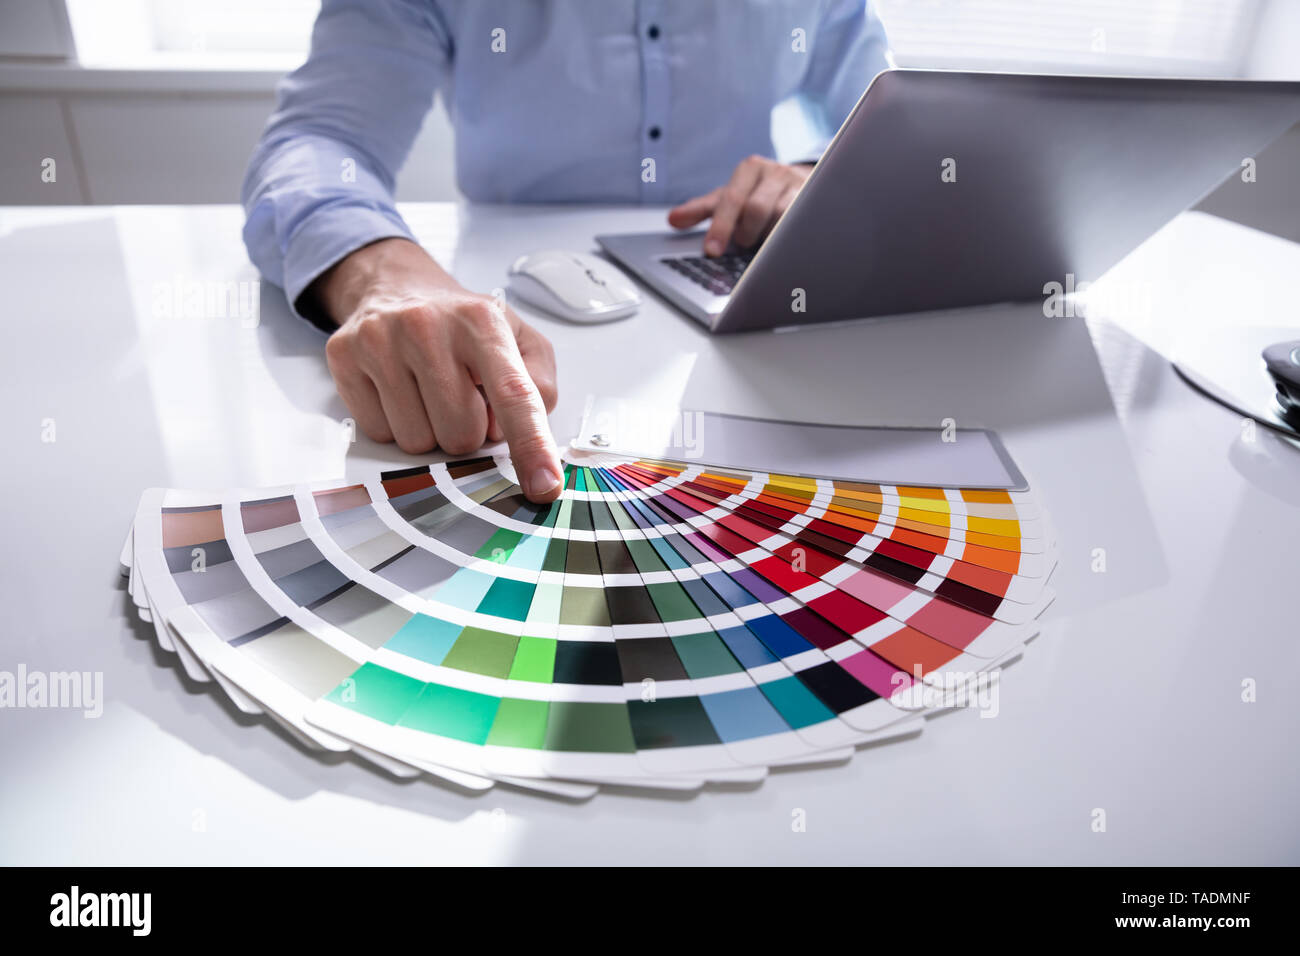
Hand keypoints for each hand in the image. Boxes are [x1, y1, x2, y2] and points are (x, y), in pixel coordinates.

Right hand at [308, 238, 562, 501]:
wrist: (398, 286)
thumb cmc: (463, 325)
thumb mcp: (518, 339)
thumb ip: (539, 386)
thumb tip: (520, 435)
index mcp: (482, 321)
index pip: (513, 394)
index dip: (531, 445)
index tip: (545, 487)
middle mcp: (428, 326)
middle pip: (461, 435)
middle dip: (467, 431)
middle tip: (460, 396)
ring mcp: (381, 340)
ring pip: (418, 442)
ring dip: (430, 431)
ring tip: (428, 391)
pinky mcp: (345, 357)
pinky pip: (380, 434)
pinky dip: (395, 425)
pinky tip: (399, 390)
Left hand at [667, 155, 812, 255]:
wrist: (798, 183)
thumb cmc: (756, 194)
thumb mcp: (727, 198)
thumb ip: (700, 209)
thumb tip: (673, 219)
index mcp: (750, 169)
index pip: (731, 199)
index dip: (720, 227)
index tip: (712, 250)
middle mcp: (775, 172)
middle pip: (757, 209)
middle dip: (746, 233)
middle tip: (743, 242)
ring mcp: (799, 186)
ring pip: (782, 217)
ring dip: (769, 236)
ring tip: (764, 240)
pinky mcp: (817, 201)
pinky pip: (803, 224)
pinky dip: (789, 237)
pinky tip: (783, 243)